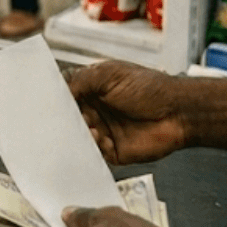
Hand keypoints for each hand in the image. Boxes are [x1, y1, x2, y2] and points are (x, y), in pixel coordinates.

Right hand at [69, 61, 188, 164]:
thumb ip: (81, 80)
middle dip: (65, 117)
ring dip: (79, 131)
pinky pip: (94, 152)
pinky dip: (93, 146)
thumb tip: (59, 90)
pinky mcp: (113, 151)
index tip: (48, 98)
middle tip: (63, 115)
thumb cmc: (150, 88)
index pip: (66, 93)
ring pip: (79, 135)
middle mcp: (96, 110)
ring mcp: (103, 130)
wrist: (179, 112)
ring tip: (87, 125)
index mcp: (93, 89)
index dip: (57, 96)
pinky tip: (99, 137)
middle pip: (69, 116)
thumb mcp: (110, 74)